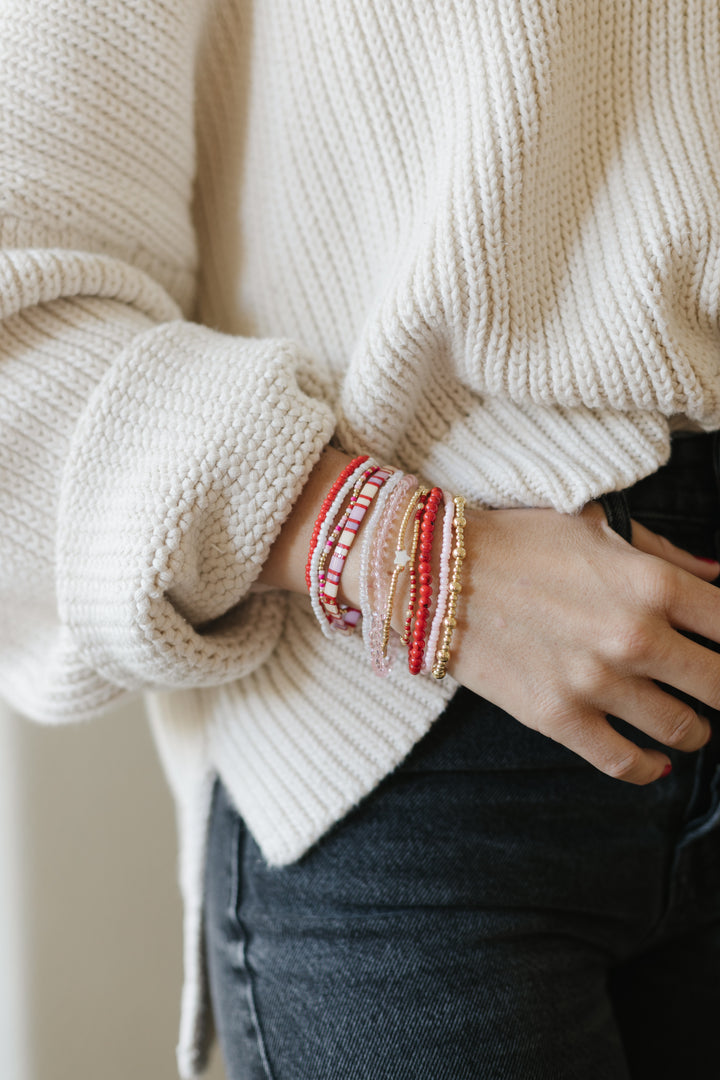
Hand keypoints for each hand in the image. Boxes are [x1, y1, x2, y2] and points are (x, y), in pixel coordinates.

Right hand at [448, 502, 719, 782]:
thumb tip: (716, 574)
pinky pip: (625, 763)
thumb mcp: (597, 527)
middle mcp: (634, 635)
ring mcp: (596, 682)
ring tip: (687, 722)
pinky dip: (649, 768)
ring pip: (684, 730)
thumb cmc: (519, 541)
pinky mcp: (558, 718)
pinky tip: (655, 761)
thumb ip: (664, 554)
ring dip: (694, 730)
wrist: (439, 571)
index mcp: (651, 583)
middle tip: (712, 688)